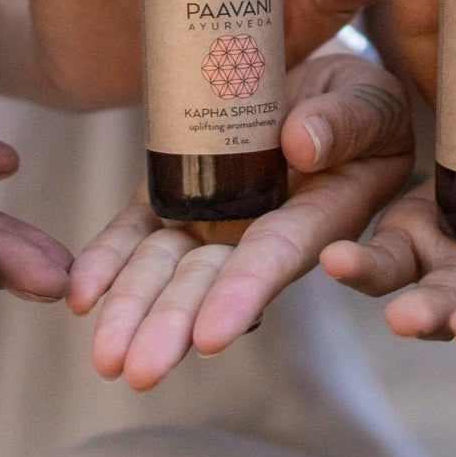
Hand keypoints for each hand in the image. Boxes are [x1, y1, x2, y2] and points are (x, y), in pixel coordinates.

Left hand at [66, 54, 412, 387]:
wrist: (319, 85)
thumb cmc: (361, 102)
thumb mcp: (373, 102)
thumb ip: (349, 122)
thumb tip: (299, 145)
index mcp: (322, 215)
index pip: (277, 255)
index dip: (244, 293)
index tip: (212, 336)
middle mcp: (263, 229)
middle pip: (213, 280)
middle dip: (174, 324)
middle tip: (136, 371)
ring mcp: (217, 216)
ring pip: (169, 265)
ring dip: (134, 308)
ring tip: (102, 356)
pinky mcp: (180, 192)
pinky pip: (140, 230)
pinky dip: (111, 259)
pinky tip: (82, 294)